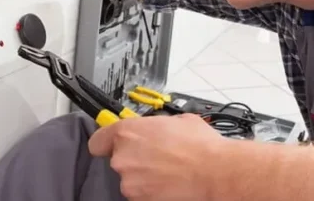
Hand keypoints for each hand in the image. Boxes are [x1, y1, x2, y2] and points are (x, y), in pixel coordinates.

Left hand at [88, 113, 227, 200]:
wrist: (215, 172)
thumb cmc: (200, 145)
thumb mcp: (177, 120)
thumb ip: (156, 125)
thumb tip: (158, 128)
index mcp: (126, 133)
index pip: (98, 141)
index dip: (107, 143)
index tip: (114, 145)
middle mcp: (122, 158)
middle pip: (118, 160)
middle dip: (135, 160)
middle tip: (157, 158)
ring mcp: (130, 183)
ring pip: (131, 179)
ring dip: (144, 177)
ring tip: (168, 172)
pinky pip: (141, 194)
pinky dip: (152, 192)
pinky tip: (169, 184)